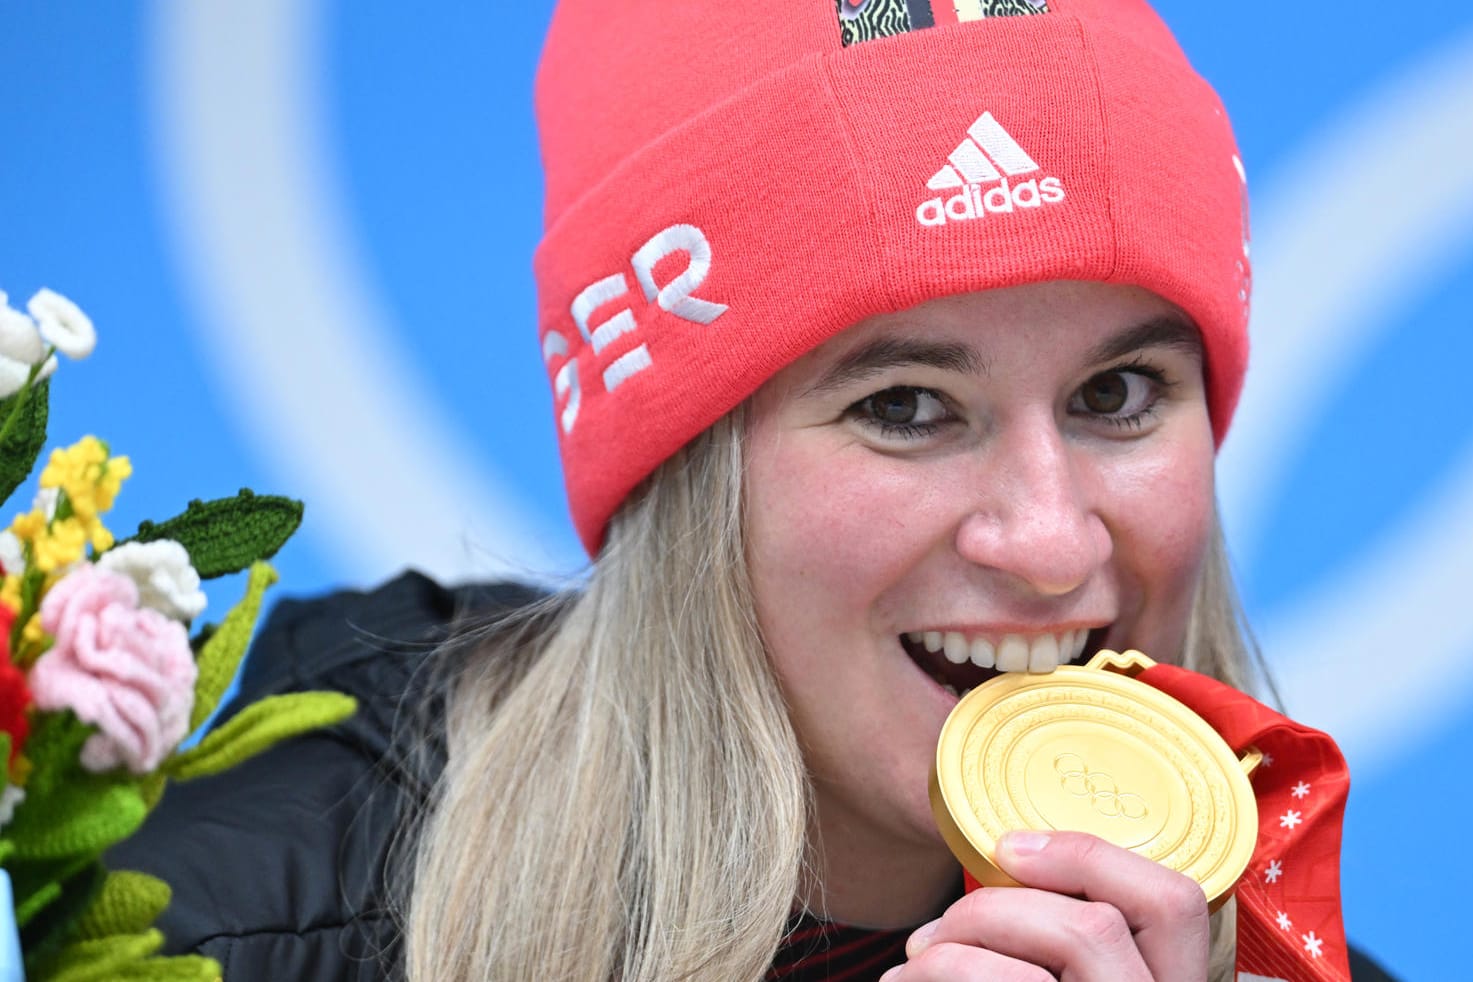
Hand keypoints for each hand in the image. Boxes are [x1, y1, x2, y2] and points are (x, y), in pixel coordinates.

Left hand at [879, 830, 1209, 980]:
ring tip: (914, 962)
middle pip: (1100, 924)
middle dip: (997, 904)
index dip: (1089, 856)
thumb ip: (1064, 952)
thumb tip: (1000, 874)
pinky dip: (943, 974)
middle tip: (936, 930)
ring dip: (962, 939)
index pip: (1176, 902)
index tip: (1009, 846)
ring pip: (1067, 944)